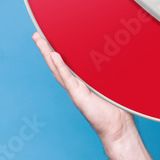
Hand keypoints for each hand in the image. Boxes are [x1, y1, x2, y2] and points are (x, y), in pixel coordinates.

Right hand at [32, 31, 136, 146]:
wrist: (117, 125)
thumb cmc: (117, 106)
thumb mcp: (113, 82)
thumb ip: (111, 69)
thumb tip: (123, 50)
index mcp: (83, 80)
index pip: (68, 61)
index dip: (60, 49)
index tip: (51, 34)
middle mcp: (76, 83)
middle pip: (57, 63)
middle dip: (46, 48)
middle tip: (36, 34)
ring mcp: (75, 89)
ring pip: (58, 68)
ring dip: (48, 54)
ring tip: (39, 40)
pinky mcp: (79, 96)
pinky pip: (68, 79)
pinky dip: (61, 67)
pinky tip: (54, 56)